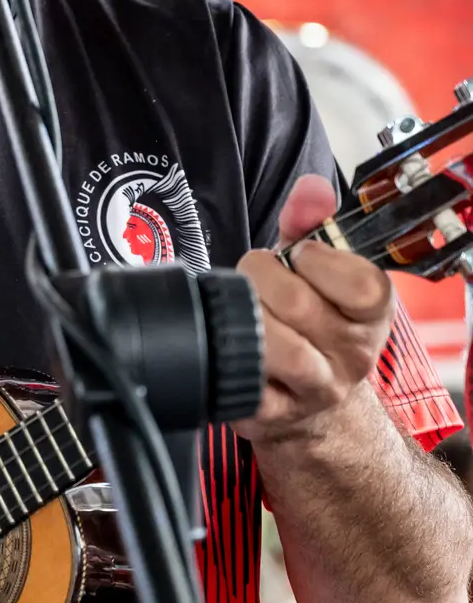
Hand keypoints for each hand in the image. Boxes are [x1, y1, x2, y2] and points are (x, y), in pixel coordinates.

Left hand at [233, 174, 393, 446]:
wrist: (310, 401)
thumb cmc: (311, 320)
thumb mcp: (319, 267)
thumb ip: (312, 222)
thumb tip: (310, 189)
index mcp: (373, 316)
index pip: (364, 285)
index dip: (320, 260)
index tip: (300, 255)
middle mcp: (352, 356)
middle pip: (301, 304)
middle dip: (262, 275)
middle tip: (256, 276)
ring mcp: (316, 388)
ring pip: (277, 347)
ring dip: (247, 314)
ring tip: (244, 308)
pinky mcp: (273, 413)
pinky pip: (245, 382)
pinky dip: (230, 357)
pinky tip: (231, 344)